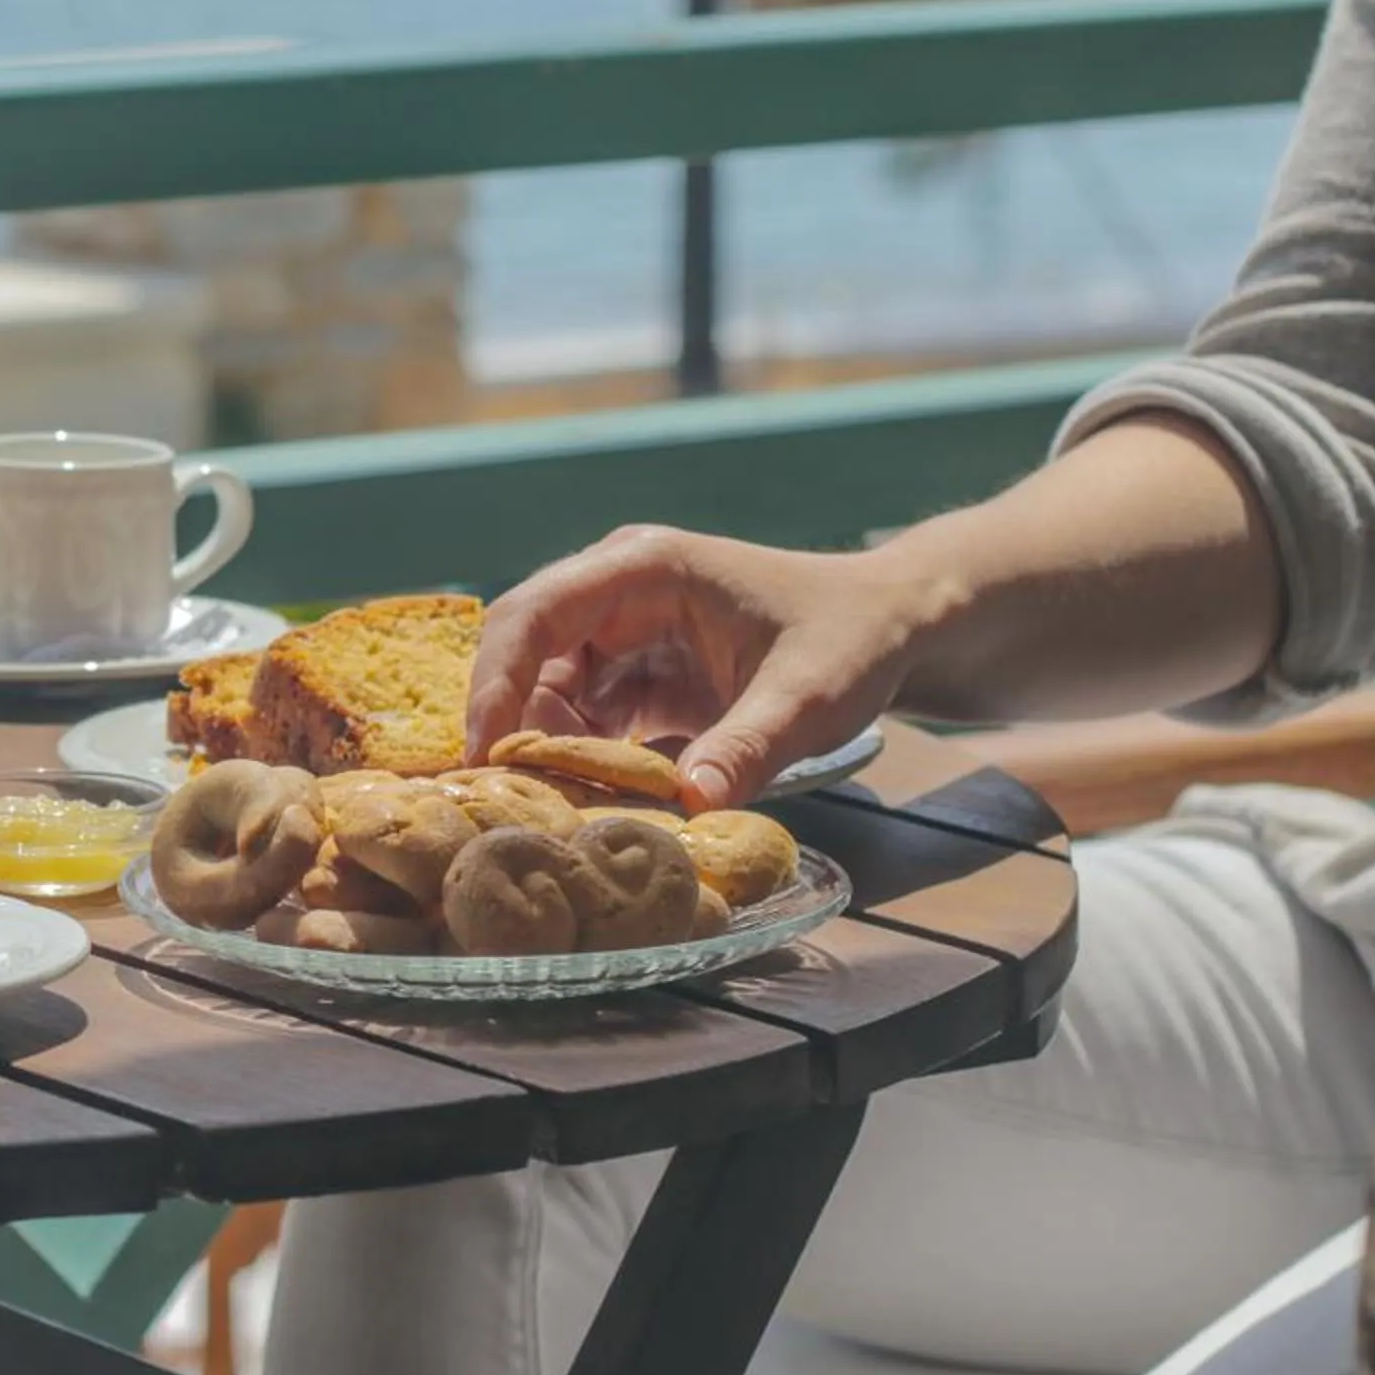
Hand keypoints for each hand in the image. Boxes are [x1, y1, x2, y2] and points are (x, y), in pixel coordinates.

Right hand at [466, 526, 936, 809]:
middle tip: (492, 791)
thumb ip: (746, 749)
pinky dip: (573, 754)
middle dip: (504, 718)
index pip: (536, 613)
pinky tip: (582, 797)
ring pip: (542, 686)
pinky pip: (577, 712)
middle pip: (521, 647)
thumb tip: (688, 807)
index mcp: (645, 567)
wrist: (891, 625)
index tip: (483, 750)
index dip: (497, 680)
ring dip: (540, 744)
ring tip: (545, 804)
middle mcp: (617, 588)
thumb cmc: (852, 640)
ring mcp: (620, 628)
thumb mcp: (806, 699)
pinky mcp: (632, 669)